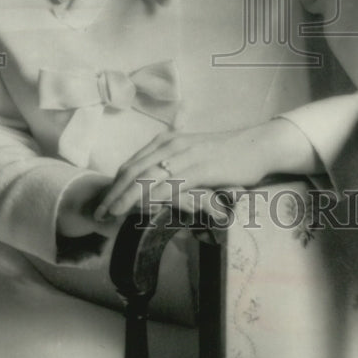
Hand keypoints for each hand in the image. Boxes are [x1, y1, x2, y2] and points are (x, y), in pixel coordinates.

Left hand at [93, 118, 321, 222]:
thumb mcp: (195, 158)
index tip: (102, 203)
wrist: (259, 145)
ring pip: (146, 178)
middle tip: (98, 215)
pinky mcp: (200, 168)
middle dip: (113, 194)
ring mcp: (185, 155)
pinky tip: (141, 210)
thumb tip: (156, 192)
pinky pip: (170, 185)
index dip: (114, 184)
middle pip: (132, 171)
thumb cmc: (229, 155)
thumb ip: (176, 171)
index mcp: (168, 141)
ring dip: (125, 199)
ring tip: (111, 216)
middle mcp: (172, 144)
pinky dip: (152, 197)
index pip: (132, 164)